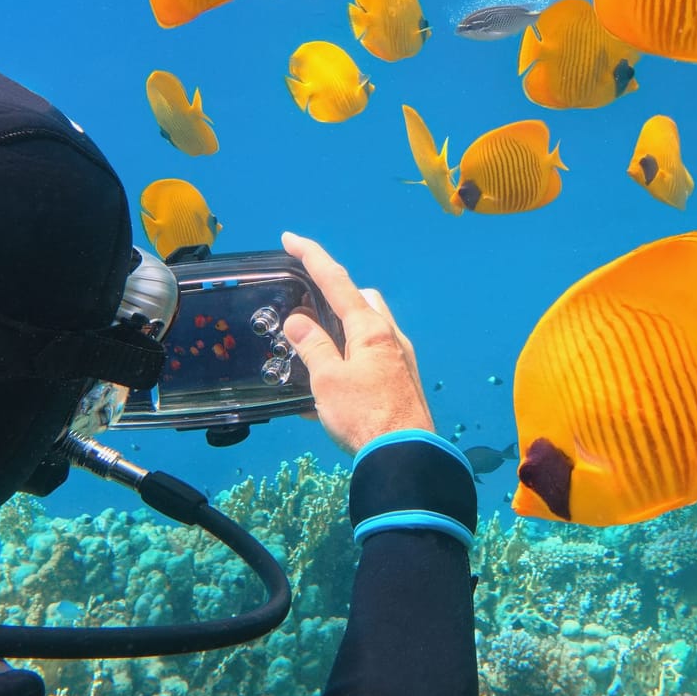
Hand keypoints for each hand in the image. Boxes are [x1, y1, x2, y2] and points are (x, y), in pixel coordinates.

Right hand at [279, 231, 433, 454]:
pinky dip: (352, 360)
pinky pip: (374, 358)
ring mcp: (401, 359)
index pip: (336, 281)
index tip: (290, 239)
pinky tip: (332, 388)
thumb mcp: (327, 380)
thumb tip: (297, 320)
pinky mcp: (404, 382)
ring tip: (316, 352)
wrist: (406, 456)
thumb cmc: (365, 415)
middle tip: (309, 309)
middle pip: (363, 300)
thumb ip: (312, 346)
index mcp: (371, 328)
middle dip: (337, 296)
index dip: (311, 257)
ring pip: (371, 329)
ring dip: (344, 331)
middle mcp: (390, 337)